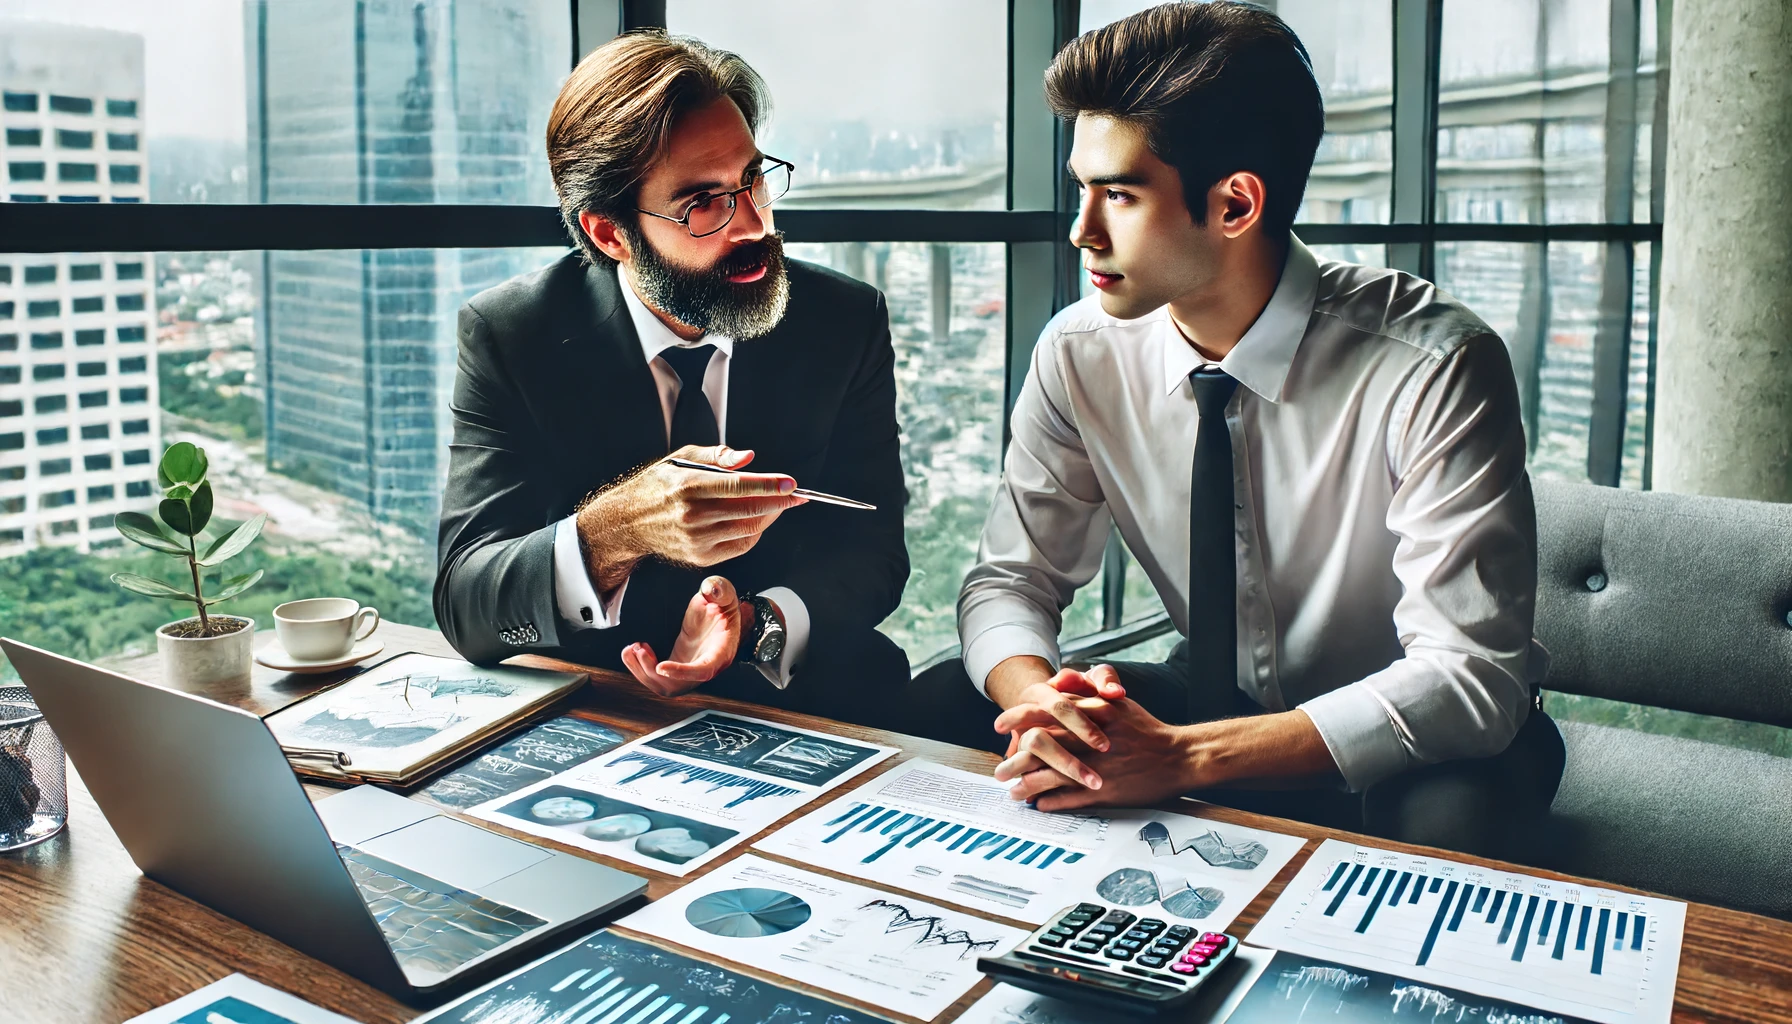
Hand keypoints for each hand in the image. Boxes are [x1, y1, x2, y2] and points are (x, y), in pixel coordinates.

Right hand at [575, 445, 806, 589]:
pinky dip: (754, 532)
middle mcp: (693, 515)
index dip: (769, 485)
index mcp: (689, 486)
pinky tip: (758, 520)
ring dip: (769, 517)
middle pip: (749, 510)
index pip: (739, 486)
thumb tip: (748, 458)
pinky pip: (739, 546)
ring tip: (778, 504)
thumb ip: (718, 456)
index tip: (790, 483)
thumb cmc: (657, 487)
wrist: (628, 522)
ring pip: (748, 529)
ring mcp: (697, 539)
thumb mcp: (682, 459)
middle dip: (779, 502)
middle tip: (795, 495)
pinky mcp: (700, 557)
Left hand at [621, 576, 742, 695]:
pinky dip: (641, 668)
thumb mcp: (725, 594)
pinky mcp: (676, 665)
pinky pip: (657, 677)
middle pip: (677, 685)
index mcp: (721, 652)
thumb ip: (720, 590)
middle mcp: (705, 667)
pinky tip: (634, 651)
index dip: (682, 673)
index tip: (661, 667)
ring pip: (663, 685)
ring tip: (631, 649)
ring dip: (642, 671)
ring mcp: (688, 669)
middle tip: (638, 648)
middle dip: (652, 672)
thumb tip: (711, 588)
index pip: (703, 670)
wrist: (718, 613)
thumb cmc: (723, 606)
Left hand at [995, 679, 1198, 811]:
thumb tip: (1059, 682)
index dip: (1015, 719)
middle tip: (999, 769)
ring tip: (1012, 792)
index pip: (1042, 713)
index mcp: (1088, 714)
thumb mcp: (1116, 702)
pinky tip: (1037, 804)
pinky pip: (1066, 798)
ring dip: (1024, 786)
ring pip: (1046, 776)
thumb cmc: (1146, 729)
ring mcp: (1093, 768)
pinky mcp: (1102, 792)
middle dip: (1013, 760)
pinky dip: (1048, 802)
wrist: (1178, 757)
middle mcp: (1086, 740)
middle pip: (1036, 747)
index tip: (1000, 726)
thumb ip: (1087, 690)